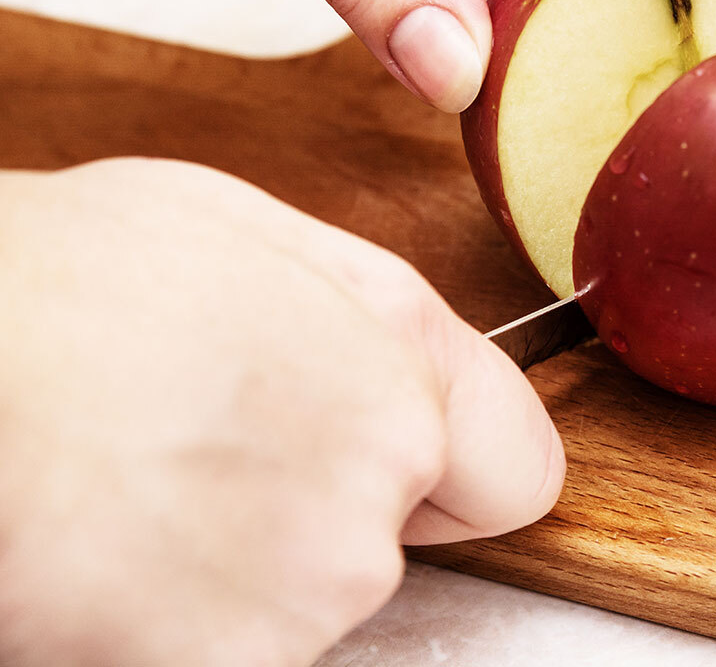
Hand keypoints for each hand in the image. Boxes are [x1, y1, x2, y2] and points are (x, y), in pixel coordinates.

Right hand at [0, 158, 563, 665]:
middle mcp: (370, 501)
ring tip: (142, 483)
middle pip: (395, 535)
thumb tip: (413, 373)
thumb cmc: (53, 285)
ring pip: (310, 597)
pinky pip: (234, 650)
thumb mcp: (244, 233)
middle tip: (208, 441)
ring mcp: (294, 603)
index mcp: (396, 378)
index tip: (410, 462)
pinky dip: (180, 622)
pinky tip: (112, 548)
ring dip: (244, 560)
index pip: (518, 469)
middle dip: (326, 500)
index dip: (461, 466)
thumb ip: (370, 313)